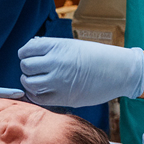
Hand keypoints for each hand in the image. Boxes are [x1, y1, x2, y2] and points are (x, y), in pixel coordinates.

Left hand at [19, 37, 143, 107]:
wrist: (118, 71)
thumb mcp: (72, 45)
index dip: (25, 54)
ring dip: (29, 82)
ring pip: (29, 83)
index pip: (27, 50)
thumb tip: (31, 48)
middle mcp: (55, 63)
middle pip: (26, 67)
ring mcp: (59, 81)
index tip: (29, 56)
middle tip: (33, 70)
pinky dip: (35, 95)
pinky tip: (40, 91)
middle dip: (27, 68)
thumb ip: (51, 48)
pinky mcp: (64, 97)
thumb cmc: (96, 56)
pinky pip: (39, 98)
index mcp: (57, 46)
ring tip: (36, 80)